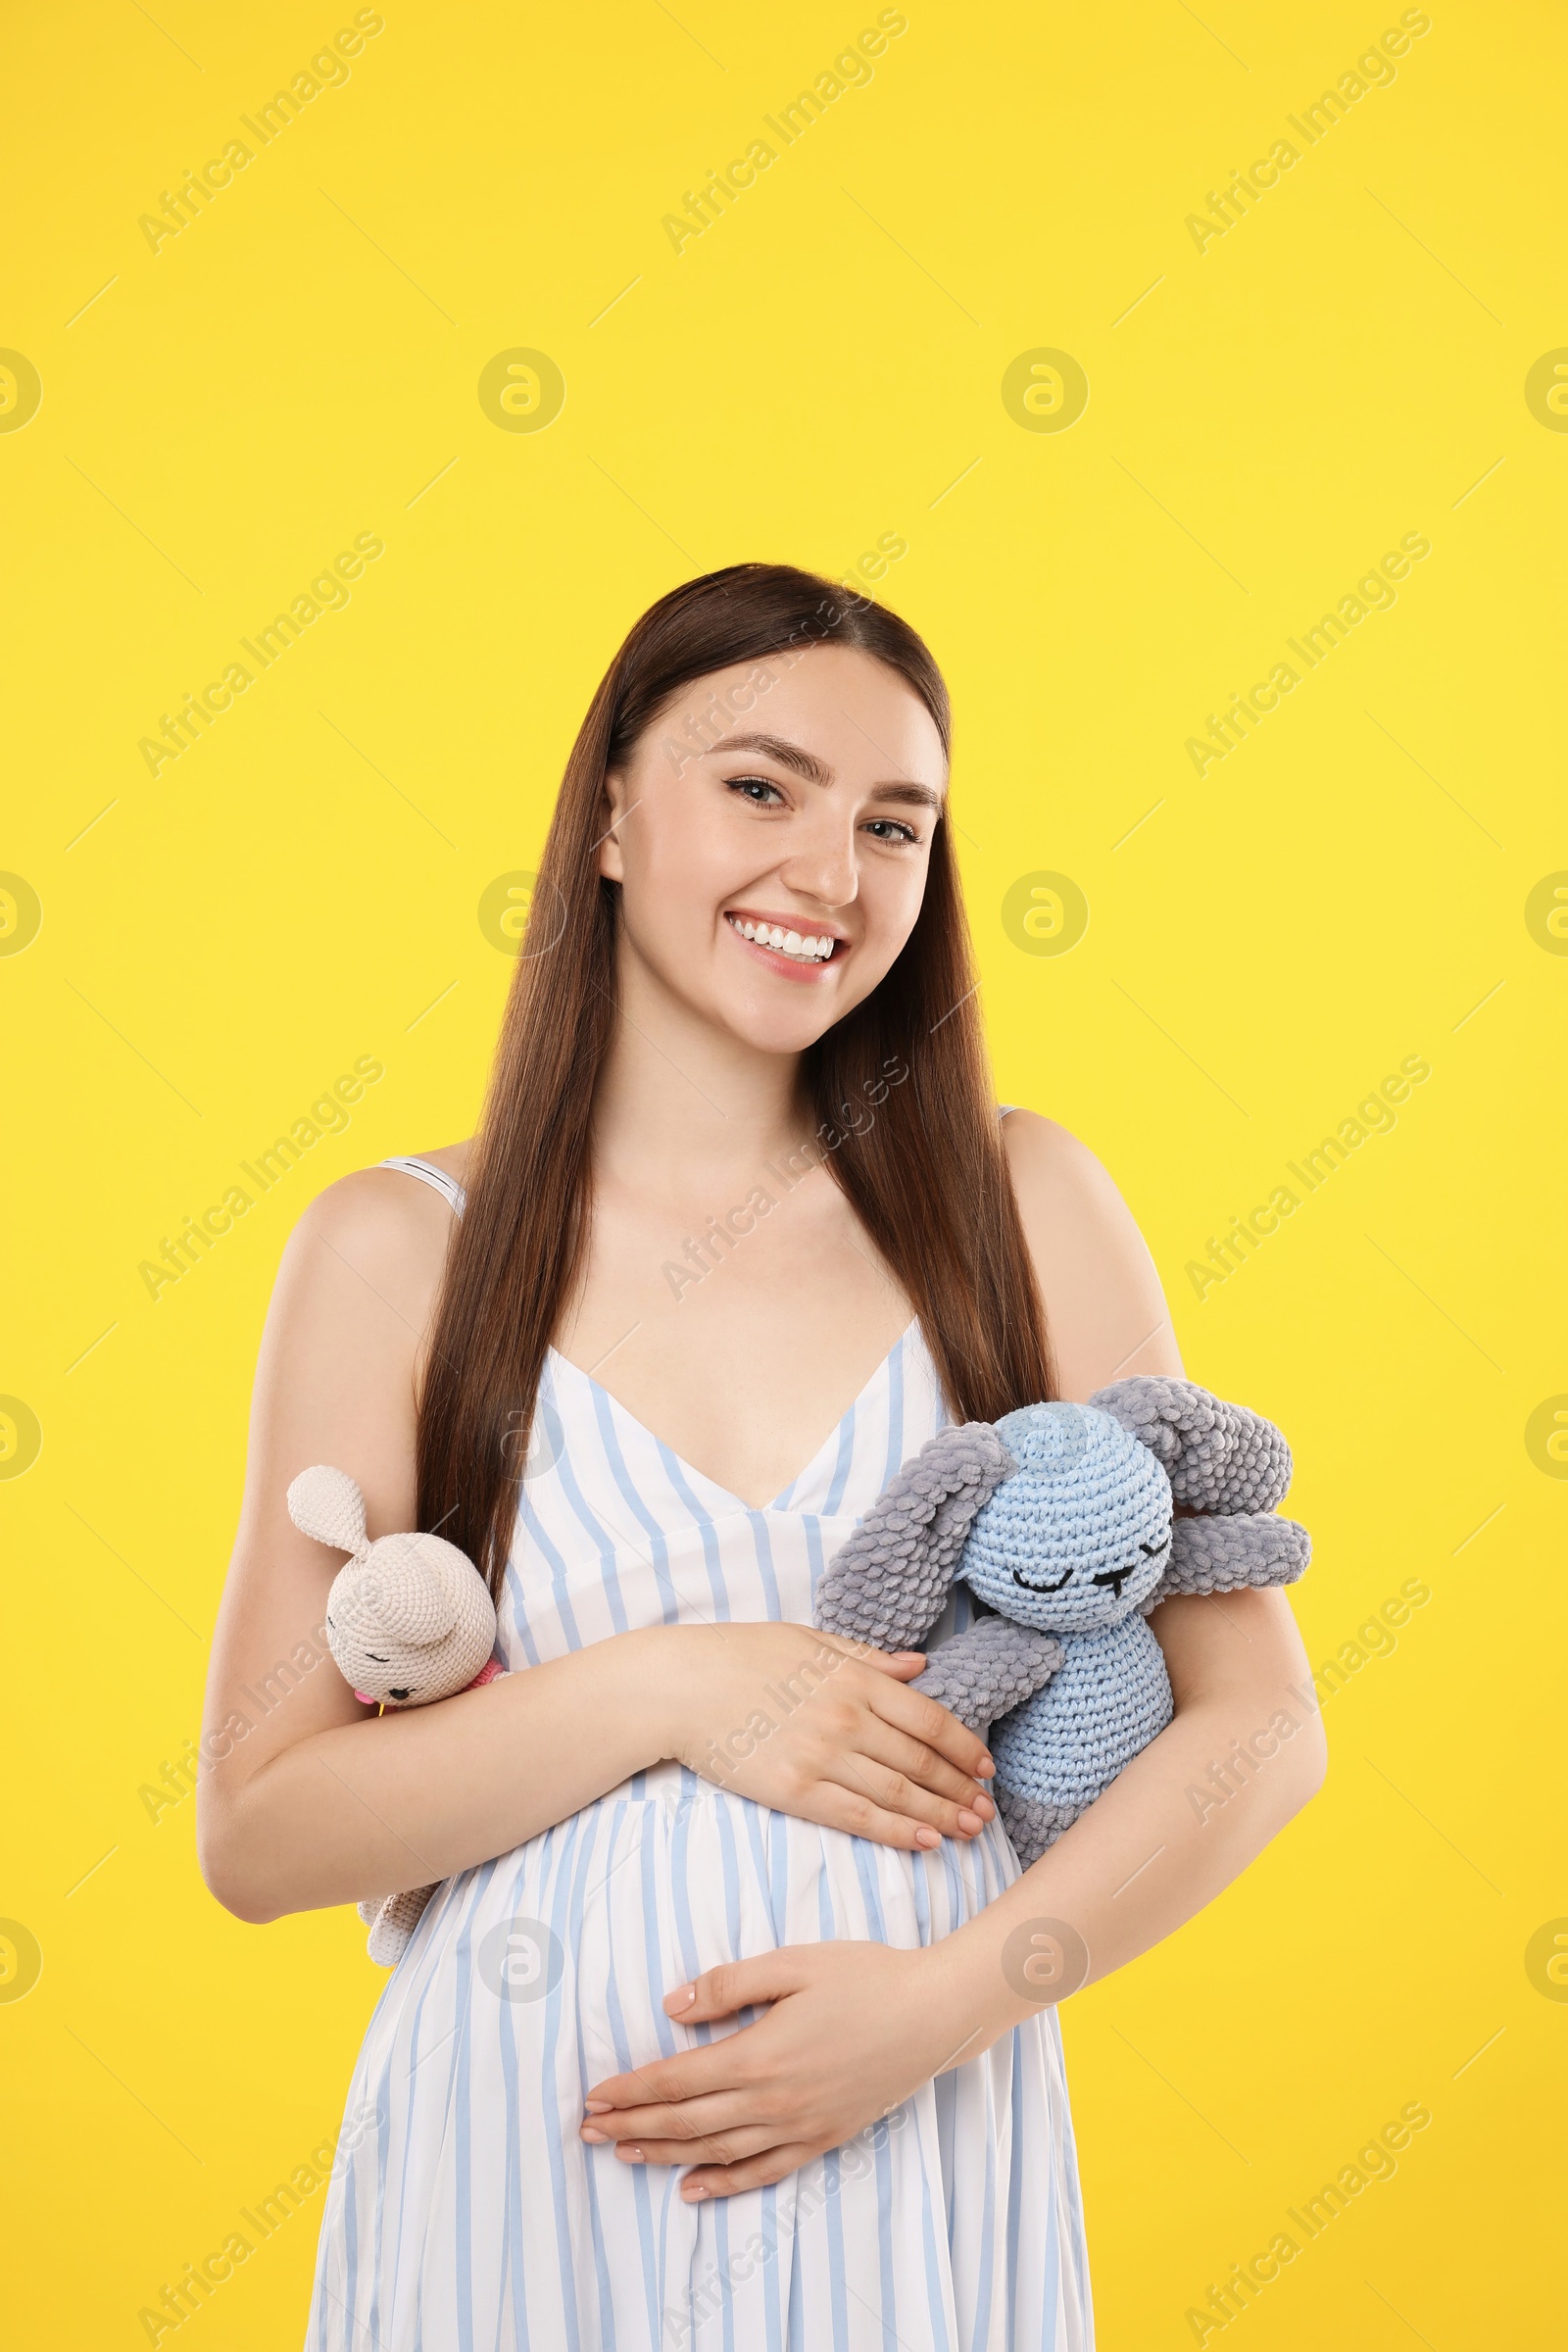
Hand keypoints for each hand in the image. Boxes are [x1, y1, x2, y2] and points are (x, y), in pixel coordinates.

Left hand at [580, 1940, 988, 2197]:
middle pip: (685, 2123)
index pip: (676, 2080)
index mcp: (759, 2054)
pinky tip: (692, 2189)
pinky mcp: (824, 2138)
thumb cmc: (865, 1976)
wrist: (935, 2013)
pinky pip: (763, 2171)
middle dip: (632, 2126)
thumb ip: (728, 1986)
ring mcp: (799, 2126)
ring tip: (623, 2154)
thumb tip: (671, 2007)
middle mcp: (773, 2101)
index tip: (594, 2095)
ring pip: (716, 2151)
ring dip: (663, 2156)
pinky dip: (724, 2185)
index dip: (630, 2090)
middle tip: (588, 2130)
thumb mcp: (793, 1963)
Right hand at [654, 1621, 994, 1849]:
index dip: (965, 1748)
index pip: (930, 1720)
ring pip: (898, 1793)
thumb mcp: (811, 1640)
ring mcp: (823, 1756)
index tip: (986, 1768)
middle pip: (922, 1762)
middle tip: (987, 1811)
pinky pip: (859, 1817)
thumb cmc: (742, 1656)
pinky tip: (926, 1842)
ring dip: (942, 1815)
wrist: (682, 1686)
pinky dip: (898, 1832)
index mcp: (856, 1677)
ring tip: (969, 1831)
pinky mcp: (795, 1791)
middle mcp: (848, 1717)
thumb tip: (920, 1665)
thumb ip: (869, 1657)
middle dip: (961, 1789)